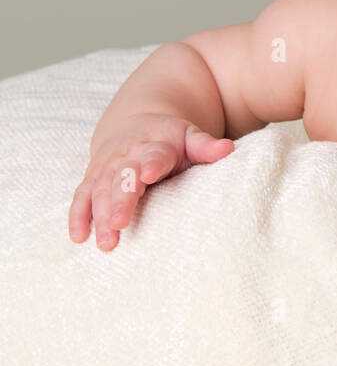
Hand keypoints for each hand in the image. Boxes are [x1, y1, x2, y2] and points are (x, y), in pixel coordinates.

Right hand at [69, 113, 233, 250]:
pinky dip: (78, 216)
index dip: (151, 163)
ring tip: (106, 242)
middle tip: (119, 224)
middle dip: (120, 200)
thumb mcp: (190, 137)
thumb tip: (229, 149)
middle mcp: (127, 156)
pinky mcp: (93, 178)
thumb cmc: (170, 139)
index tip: (149, 173)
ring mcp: (107, 167)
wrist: (136, 123)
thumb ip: (206, 146)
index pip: (154, 155)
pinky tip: (79, 237)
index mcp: (155, 145)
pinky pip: (82, 196)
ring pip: (100, 190)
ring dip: (99, 215)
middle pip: (122, 177)